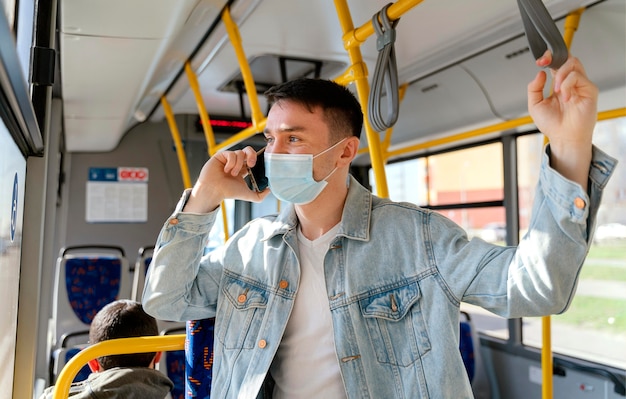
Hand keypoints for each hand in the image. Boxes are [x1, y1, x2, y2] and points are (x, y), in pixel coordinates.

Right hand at [183, 146, 269, 212]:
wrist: (214, 191)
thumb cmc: (228, 192)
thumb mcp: (247, 194)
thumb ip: (260, 195)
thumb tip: (269, 190)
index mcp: (243, 169)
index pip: (253, 159)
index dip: (257, 159)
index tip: (260, 163)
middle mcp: (236, 162)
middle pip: (248, 150)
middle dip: (252, 155)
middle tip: (251, 164)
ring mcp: (228, 158)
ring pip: (240, 153)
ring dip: (238, 165)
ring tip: (232, 174)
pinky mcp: (221, 155)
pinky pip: (231, 153)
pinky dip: (231, 162)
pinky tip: (226, 170)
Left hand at [528, 51, 596, 188]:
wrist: (563, 138)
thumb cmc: (552, 124)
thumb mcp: (535, 105)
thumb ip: (534, 88)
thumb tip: (540, 73)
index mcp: (559, 84)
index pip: (557, 64)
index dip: (549, 58)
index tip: (539, 60)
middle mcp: (571, 83)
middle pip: (567, 58)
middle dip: (554, 58)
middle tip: (544, 63)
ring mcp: (581, 85)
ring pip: (573, 63)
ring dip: (559, 74)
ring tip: (555, 90)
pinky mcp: (589, 90)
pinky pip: (577, 77)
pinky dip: (566, 85)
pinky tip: (564, 98)